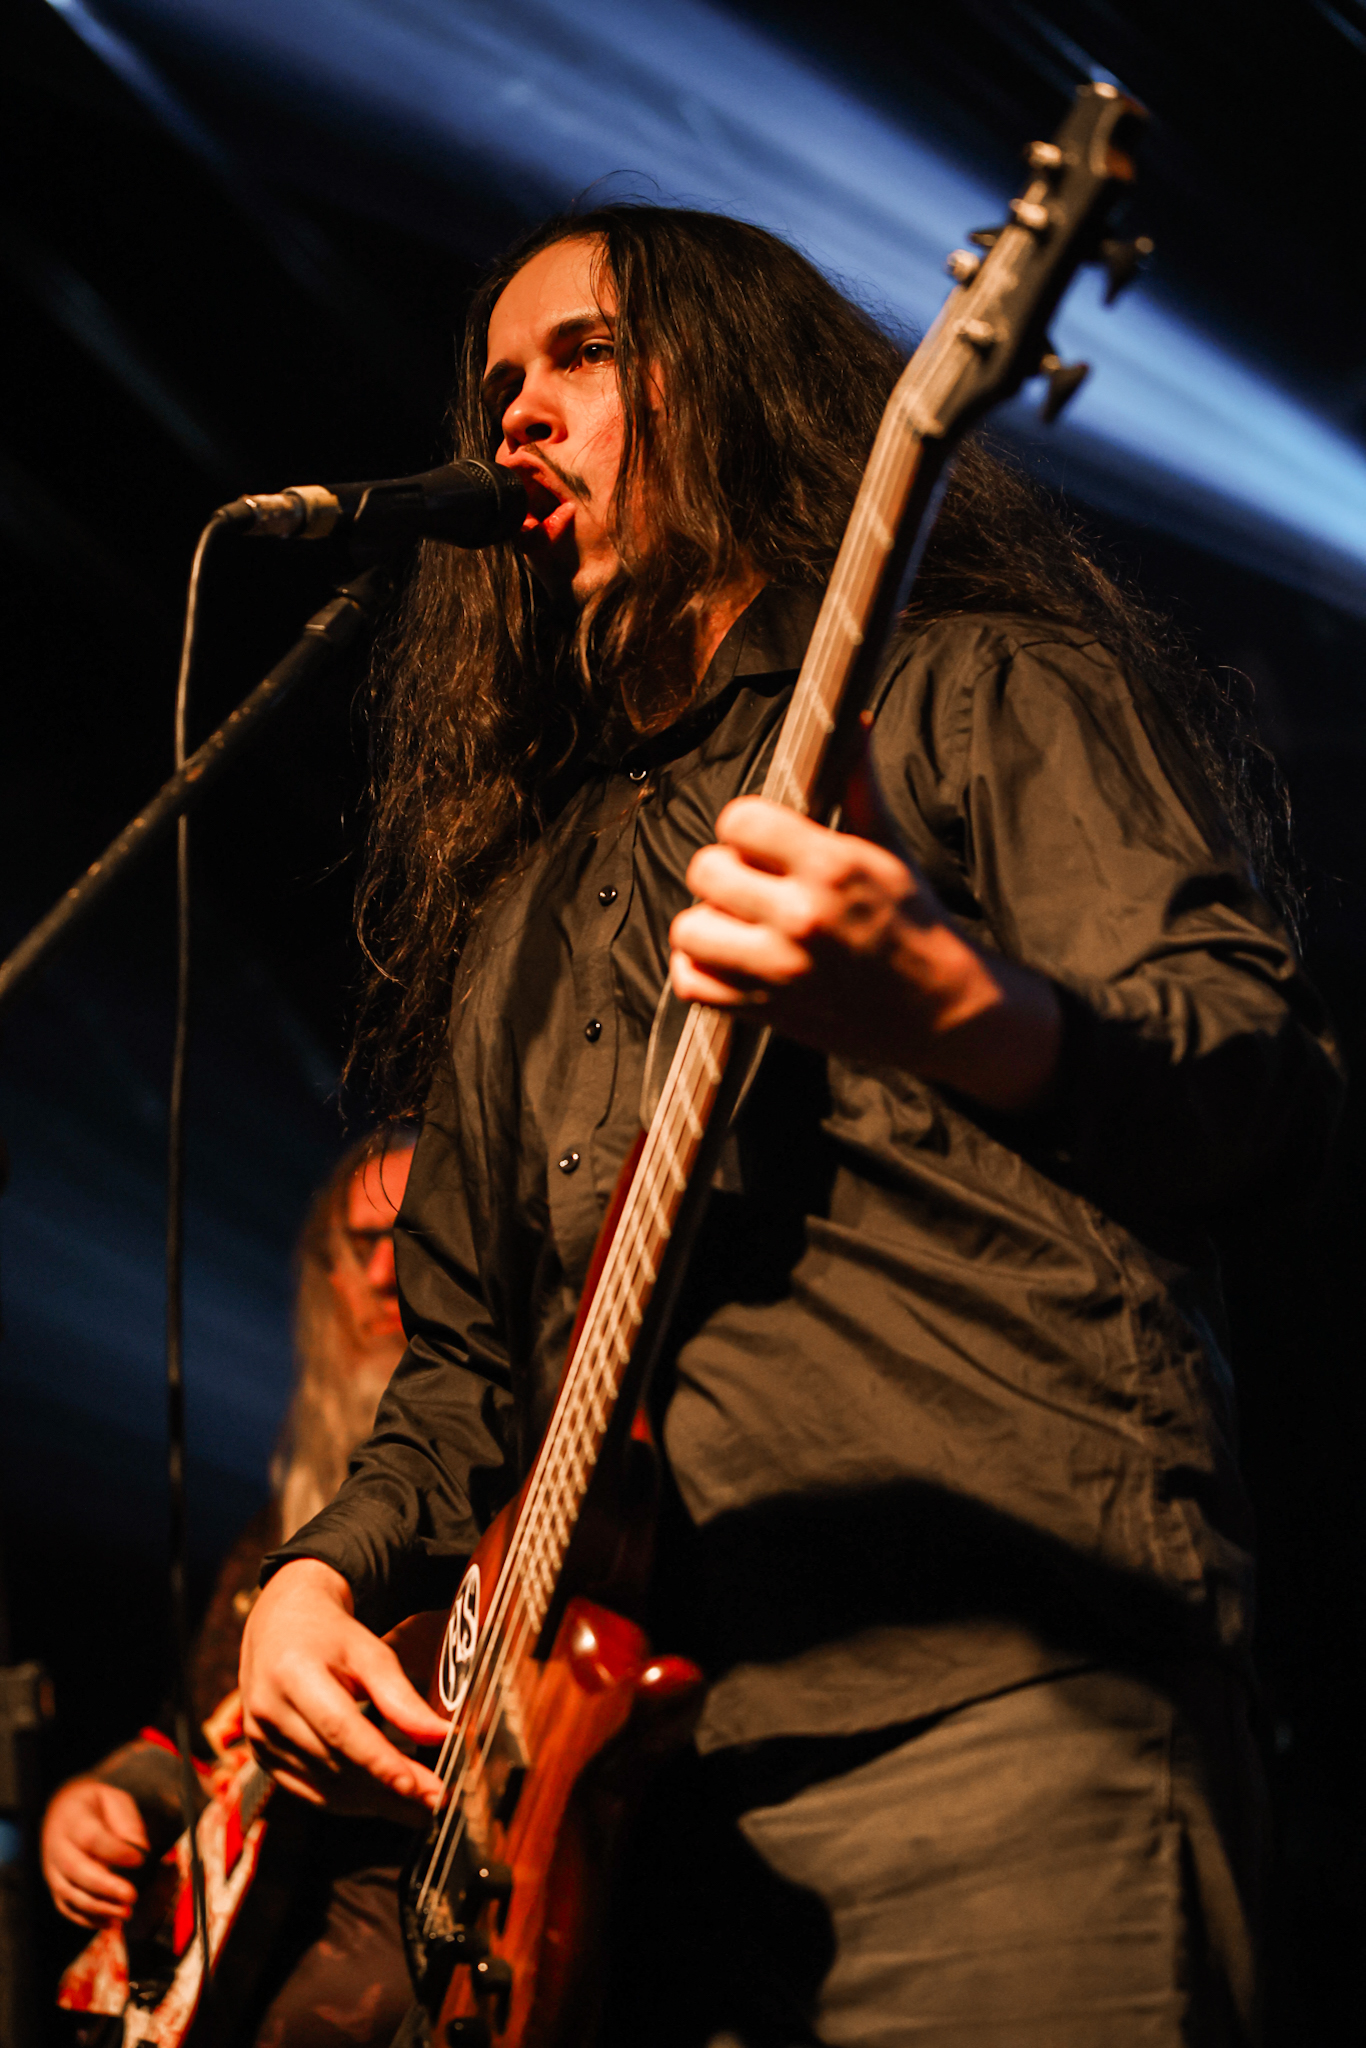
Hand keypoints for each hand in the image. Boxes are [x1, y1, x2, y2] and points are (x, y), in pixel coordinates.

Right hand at [42, 1780, 149, 1926]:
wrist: (64, 1810)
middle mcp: (57, 1846)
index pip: (91, 1837)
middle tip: (132, 1896)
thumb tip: (141, 1850)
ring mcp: (52, 1870)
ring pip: (70, 1893)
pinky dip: (87, 1919)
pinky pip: (66, 1908)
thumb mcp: (114, 1800)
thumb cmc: (97, 1806)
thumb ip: (127, 1822)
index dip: (115, 1851)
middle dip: (106, 1886)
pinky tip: (110, 1922)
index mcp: (72, 1819)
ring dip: (98, 1907)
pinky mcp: (55, 1887)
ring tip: (126, 1913)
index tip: (140, 1859)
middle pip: (77, 1870)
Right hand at [239, 1558, 449, 1821]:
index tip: (417, 1786)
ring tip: (417, 1807)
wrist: (280, 1625)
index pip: (340, 1728)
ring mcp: (260, 1739)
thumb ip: (401, 1695)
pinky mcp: (262, 1758)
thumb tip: (440, 1734)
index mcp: (293, 1673)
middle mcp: (269, 1711)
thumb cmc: (329, 1634)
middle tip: (436, 1800)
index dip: (379, 1761)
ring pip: (324, 1787)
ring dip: (374, 1803)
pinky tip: (382, 1802)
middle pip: (335, 1764)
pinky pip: (309, 1793)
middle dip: (388, 1789)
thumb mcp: (369, 1650)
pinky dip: (349, 1802)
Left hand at [669, 797, 1059, 1113]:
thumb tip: (851, 723)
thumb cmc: (915, 923)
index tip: (762, 843)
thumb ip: (858, 785)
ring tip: (740, 925)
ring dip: (707, 923)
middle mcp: (800, 917)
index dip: (744, 827)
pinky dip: (699, 971)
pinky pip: (691, 983)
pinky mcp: (764, 1012)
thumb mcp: (889, 848)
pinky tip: (728, 959)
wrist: (943, 1011)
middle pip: (705, 869)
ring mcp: (779, 970)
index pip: (739, 820)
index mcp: (832, 866)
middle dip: (724, 871)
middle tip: (753, 884)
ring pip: (687, 929)